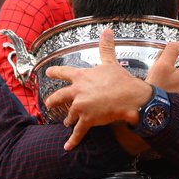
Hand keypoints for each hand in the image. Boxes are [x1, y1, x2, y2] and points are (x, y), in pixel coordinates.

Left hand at [45, 30, 151, 150]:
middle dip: (53, 101)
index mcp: (82, 76)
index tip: (48, 72)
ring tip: (66, 122)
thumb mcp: (111, 62)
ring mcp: (81, 107)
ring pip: (69, 115)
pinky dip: (72, 141)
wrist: (131, 98)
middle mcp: (77, 91)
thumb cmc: (122, 80)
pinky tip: (67, 147)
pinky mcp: (87, 120)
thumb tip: (107, 31)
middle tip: (49, 103)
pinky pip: (77, 132)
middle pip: (59, 97)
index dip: (54, 72)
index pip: (63, 73)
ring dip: (68, 119)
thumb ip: (106, 48)